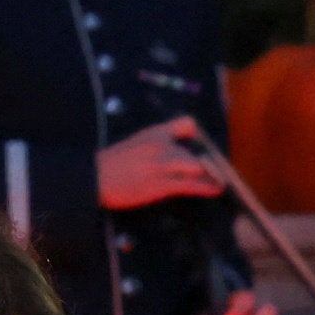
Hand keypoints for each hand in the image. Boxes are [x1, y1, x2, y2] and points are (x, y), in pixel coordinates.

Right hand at [97, 117, 227, 211]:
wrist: (93, 178)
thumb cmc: (112, 165)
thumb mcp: (135, 146)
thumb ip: (155, 146)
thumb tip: (174, 155)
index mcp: (154, 134)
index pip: (185, 124)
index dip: (197, 135)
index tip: (203, 148)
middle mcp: (160, 146)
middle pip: (195, 151)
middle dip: (209, 163)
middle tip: (219, 173)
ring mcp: (161, 165)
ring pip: (196, 167)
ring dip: (212, 176)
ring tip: (222, 183)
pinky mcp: (160, 184)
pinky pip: (189, 184)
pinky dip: (206, 187)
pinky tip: (215, 190)